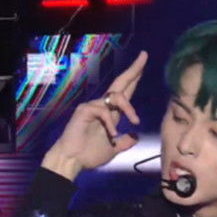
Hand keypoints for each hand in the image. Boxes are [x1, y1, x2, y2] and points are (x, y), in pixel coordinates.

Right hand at [43, 51, 147, 180]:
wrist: (72, 161)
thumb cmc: (88, 155)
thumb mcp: (113, 149)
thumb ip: (124, 142)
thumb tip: (135, 137)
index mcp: (110, 113)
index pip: (125, 92)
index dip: (134, 78)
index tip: (144, 63)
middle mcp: (102, 106)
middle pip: (120, 83)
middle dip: (134, 70)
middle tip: (144, 55)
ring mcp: (92, 107)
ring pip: (116, 97)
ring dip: (129, 108)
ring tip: (134, 120)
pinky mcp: (84, 110)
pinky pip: (103, 111)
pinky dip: (110, 123)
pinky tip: (112, 134)